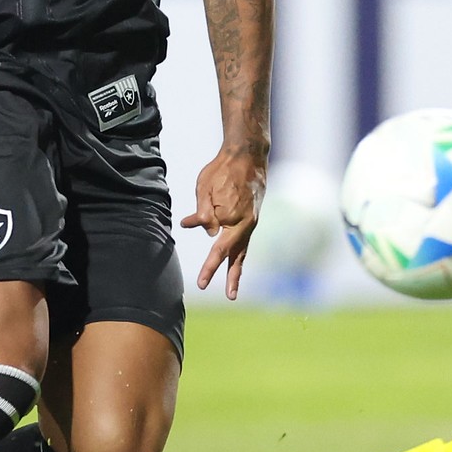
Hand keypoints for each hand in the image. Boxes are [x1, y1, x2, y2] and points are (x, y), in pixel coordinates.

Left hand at [181, 144, 265, 298]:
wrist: (248, 155)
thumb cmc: (222, 169)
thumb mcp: (205, 189)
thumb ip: (203, 212)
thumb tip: (200, 229)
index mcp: (234, 219)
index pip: (219, 250)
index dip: (209, 267)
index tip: (201, 283)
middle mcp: (246, 224)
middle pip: (237, 256)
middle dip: (232, 277)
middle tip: (230, 297)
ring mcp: (250, 221)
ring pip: (242, 250)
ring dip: (237, 270)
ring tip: (233, 289)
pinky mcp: (250, 217)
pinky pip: (242, 239)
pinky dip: (236, 251)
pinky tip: (231, 259)